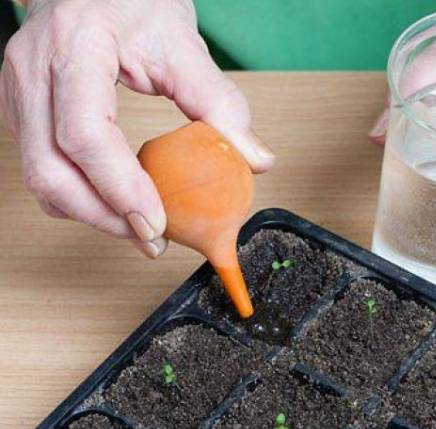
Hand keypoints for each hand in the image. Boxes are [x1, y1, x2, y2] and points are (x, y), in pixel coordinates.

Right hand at [0, 0, 274, 257]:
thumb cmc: (136, 1)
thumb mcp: (183, 44)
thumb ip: (220, 103)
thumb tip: (256, 161)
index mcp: (75, 47)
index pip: (86, 134)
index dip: (120, 189)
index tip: (157, 225)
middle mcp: (33, 70)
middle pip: (50, 169)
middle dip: (103, 217)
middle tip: (152, 241)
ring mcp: (19, 91)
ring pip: (39, 178)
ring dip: (89, 214)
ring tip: (138, 228)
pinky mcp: (22, 109)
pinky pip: (42, 168)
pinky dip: (78, 196)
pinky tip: (114, 202)